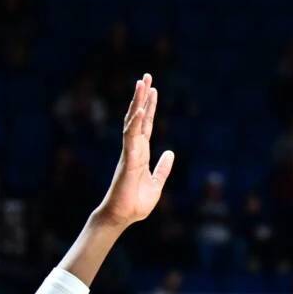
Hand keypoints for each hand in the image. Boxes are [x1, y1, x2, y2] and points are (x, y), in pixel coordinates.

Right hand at [93, 73, 175, 227]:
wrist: (122, 216)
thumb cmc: (135, 203)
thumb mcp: (156, 182)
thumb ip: (162, 168)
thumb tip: (170, 153)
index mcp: (141, 152)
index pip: (146, 124)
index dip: (149, 107)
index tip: (153, 89)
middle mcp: (134, 148)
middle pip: (138, 117)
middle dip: (142, 97)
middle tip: (145, 77)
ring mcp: (130, 152)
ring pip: (132, 121)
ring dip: (137, 102)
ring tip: (141, 83)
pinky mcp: (128, 159)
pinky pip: (131, 137)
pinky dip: (135, 122)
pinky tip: (139, 109)